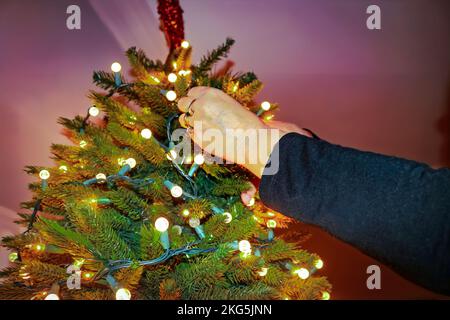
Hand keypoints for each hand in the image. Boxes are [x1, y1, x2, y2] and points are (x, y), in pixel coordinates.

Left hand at [177, 87, 309, 176]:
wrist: (254, 140)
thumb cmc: (248, 123)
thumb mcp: (231, 105)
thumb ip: (214, 104)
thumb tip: (204, 109)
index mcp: (210, 94)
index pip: (192, 92)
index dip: (194, 99)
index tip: (197, 104)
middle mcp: (200, 105)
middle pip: (182, 104)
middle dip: (188, 109)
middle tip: (197, 116)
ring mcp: (197, 122)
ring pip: (183, 120)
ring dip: (190, 122)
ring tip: (204, 127)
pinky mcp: (197, 137)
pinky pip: (190, 134)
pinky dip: (196, 135)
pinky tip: (208, 137)